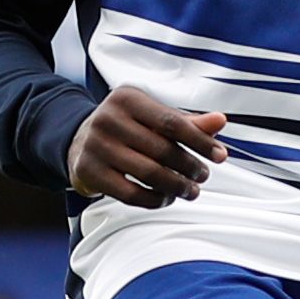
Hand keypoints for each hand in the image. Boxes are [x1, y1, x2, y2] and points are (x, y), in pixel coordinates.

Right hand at [66, 86, 224, 207]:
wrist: (79, 140)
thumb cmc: (126, 127)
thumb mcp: (153, 116)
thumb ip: (187, 121)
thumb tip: (220, 121)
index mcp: (127, 98)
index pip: (172, 122)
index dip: (200, 141)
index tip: (220, 156)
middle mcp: (108, 119)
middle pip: (162, 150)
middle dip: (190, 167)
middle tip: (203, 176)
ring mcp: (96, 146)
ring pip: (149, 174)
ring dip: (176, 186)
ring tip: (191, 191)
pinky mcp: (89, 172)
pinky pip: (131, 194)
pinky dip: (155, 200)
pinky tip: (167, 198)